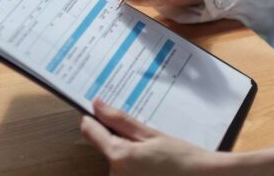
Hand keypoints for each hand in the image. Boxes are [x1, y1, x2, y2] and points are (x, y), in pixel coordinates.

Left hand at [80, 99, 232, 175]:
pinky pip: (123, 172)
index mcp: (119, 156)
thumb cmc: (183, 159)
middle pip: (104, 146)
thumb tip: (97, 105)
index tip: (102, 112)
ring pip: (115, 159)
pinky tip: (153, 166)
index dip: (94, 118)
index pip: (90, 130)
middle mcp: (114, 174)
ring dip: (128, 154)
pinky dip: (134, 166)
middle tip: (145, 138)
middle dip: (119, 139)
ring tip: (154, 154)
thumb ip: (121, 121)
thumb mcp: (152, 135)